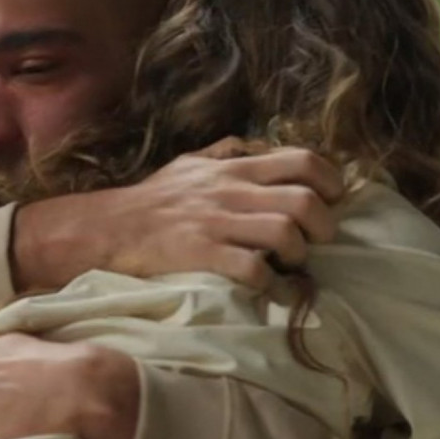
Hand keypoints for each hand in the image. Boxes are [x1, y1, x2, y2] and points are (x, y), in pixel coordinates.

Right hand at [12, 139, 343, 291]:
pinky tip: (270, 291)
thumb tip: (255, 147)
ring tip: (293, 266)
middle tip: (318, 242)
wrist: (105, 229)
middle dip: (324, 226)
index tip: (334, 201)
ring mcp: (217, 223)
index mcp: (233, 166)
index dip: (332, 181)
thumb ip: (224, 153)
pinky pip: (255, 270)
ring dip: (299, 256)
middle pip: (305, 200)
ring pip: (286, 234)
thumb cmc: (149, 200)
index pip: (304, 161)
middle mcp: (230, 190)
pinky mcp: (202, 255)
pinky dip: (272, 285)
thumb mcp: (187, 164)